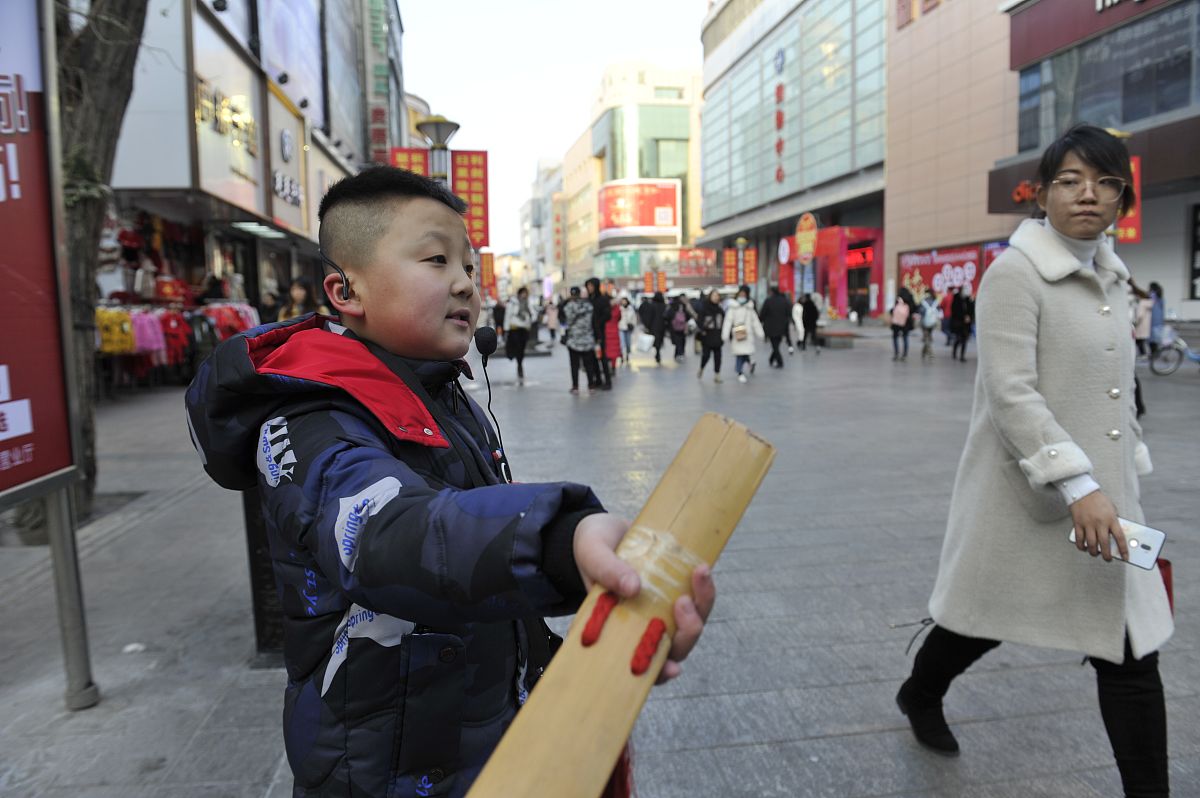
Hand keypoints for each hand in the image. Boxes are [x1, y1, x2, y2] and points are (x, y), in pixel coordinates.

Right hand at [572, 514, 716, 683]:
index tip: (672, 669)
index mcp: (617, 631)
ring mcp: (661, 611)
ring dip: (701, 606)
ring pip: (690, 625)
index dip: (659, 673)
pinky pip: (696, 599)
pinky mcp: (675, 591)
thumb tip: (633, 588)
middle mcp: (643, 627)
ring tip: (699, 573)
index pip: (641, 664)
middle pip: (674, 647)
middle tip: (683, 603)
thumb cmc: (591, 549)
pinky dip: (703, 589)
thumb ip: (607, 570)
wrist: (604, 530)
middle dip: (687, 632)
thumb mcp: (592, 554)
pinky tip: (701, 569)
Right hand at [1069, 491, 1127, 561]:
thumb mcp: (1112, 510)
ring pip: (1091, 544)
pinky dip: (1081, 546)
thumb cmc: (1099, 501)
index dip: (1123, 550)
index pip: (1120, 538)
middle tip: (1108, 559)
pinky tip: (1084, 548)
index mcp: (1111, 519)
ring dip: (1094, 552)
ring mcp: (1088, 523)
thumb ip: (1114, 523)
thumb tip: (1116, 538)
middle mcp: (1100, 522)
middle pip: (1104, 544)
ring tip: (1095, 554)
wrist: (1083, 491)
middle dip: (1107, 555)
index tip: (1126, 557)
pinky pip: (1079, 539)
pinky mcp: (1078, 523)